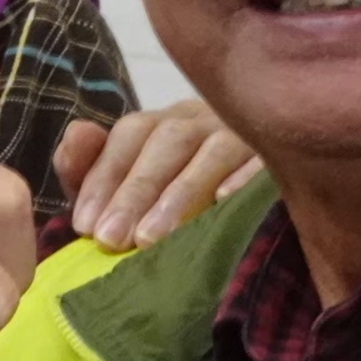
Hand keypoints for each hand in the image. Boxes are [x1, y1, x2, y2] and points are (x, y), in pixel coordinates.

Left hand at [52, 100, 261, 250]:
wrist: (266, 210)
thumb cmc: (178, 204)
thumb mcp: (127, 185)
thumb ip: (91, 165)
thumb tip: (76, 133)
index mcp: (169, 124)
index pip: (132, 133)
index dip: (104, 175)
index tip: (85, 225)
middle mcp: (207, 121)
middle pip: (169, 140)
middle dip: (136, 190)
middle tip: (111, 239)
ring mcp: (248, 136)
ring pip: (213, 151)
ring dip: (180, 193)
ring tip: (151, 239)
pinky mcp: (284, 158)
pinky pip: (267, 161)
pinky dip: (244, 179)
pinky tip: (224, 203)